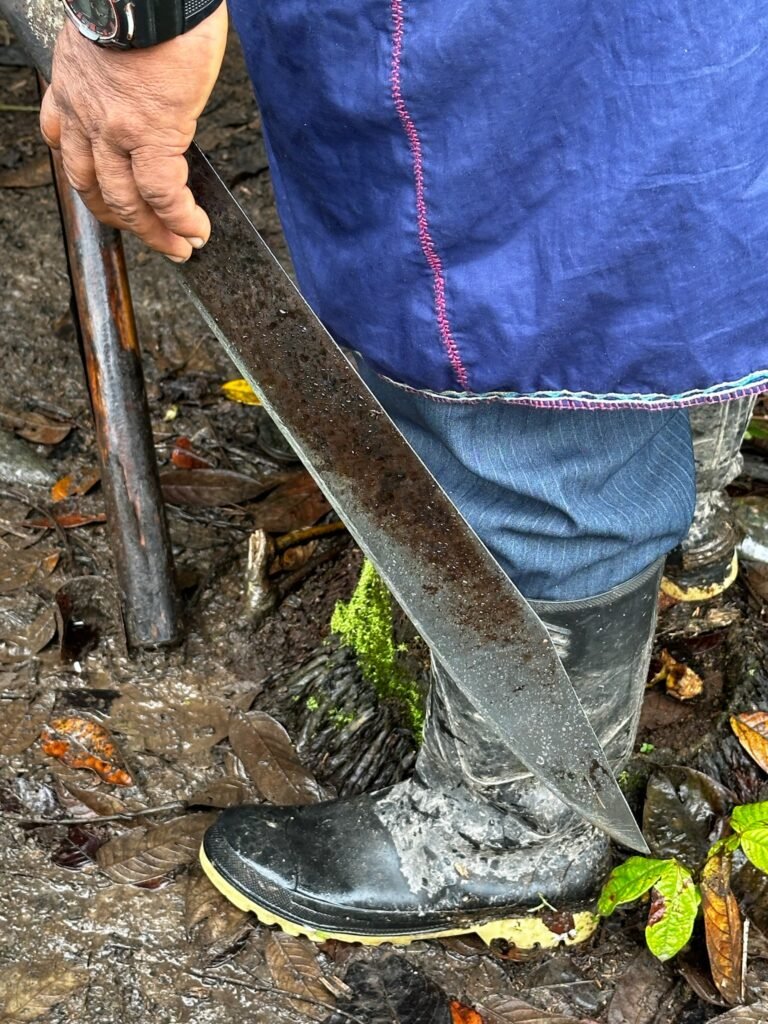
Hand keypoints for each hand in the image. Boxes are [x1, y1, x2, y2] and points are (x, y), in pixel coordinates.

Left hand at [40, 3, 227, 260]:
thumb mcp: (112, 39)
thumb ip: (120, 75)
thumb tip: (150, 94)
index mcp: (72, 89)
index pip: (72, 154)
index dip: (96, 186)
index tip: (119, 203)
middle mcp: (85, 114)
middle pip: (97, 188)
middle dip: (128, 222)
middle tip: (156, 239)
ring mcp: (115, 128)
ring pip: (126, 199)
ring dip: (155, 231)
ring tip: (180, 245)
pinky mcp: (152, 132)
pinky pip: (163, 193)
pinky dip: (180, 218)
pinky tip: (197, 229)